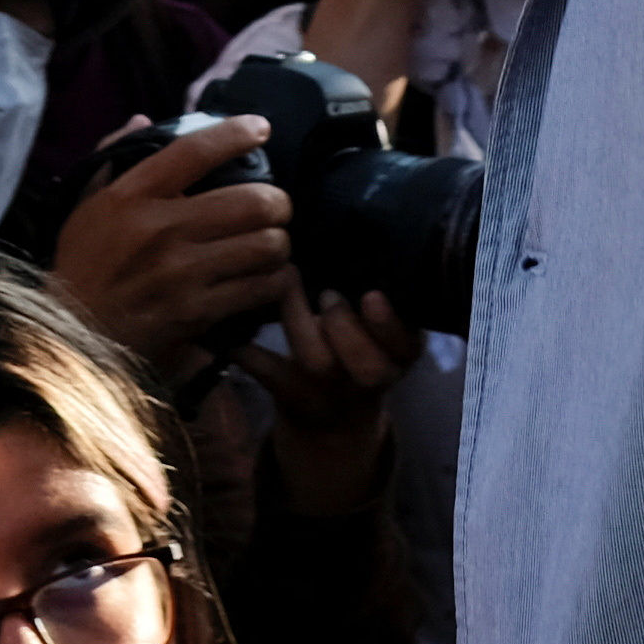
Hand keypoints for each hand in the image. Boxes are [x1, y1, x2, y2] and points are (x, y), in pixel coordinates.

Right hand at [44, 115, 292, 370]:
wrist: (73, 333)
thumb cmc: (83, 263)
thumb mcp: (86, 202)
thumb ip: (113, 155)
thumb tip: (143, 120)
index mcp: (131, 195)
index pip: (195, 151)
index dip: (236, 133)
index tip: (260, 128)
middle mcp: (161, 228)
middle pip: (253, 201)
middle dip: (278, 202)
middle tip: (275, 206)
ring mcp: (182, 273)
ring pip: (266, 246)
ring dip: (278, 244)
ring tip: (271, 244)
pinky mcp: (197, 313)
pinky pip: (259, 289)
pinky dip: (272, 282)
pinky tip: (264, 279)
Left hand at [228, 270, 415, 512]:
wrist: (334, 415)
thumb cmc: (358, 343)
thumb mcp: (380, 326)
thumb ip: (377, 289)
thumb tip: (350, 229)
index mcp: (399, 354)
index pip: (406, 344)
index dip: (387, 324)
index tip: (370, 295)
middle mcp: (371, 377)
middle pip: (366, 365)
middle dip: (343, 324)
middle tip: (327, 294)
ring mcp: (333, 392)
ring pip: (319, 363)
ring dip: (298, 320)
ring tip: (285, 284)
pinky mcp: (294, 399)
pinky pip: (272, 377)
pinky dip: (252, 354)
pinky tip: (236, 332)